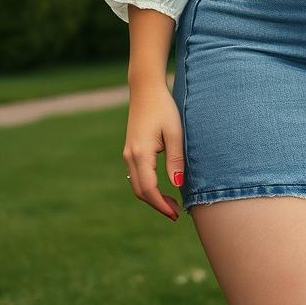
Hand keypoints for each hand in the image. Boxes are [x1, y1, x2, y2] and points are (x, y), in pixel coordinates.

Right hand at [123, 81, 185, 221]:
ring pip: (137, 184)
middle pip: (140, 191)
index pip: (149, 189)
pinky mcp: (130, 149)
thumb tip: (177, 185)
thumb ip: (175, 159)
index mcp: (140, 153)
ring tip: (171, 202)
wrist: (146, 89)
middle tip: (175, 212)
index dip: (161, 205)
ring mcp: (128, 152)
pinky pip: (136, 175)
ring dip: (152, 196)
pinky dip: (147, 186)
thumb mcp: (175, 132)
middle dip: (157, 204)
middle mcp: (130, 156)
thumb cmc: (163, 107)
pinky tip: (161, 186)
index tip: (175, 214)